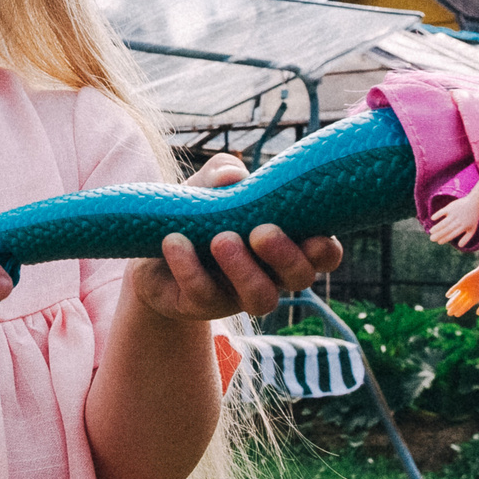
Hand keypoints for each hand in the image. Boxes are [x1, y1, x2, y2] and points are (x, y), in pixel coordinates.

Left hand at [127, 152, 342, 322]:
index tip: (314, 235)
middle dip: (286, 256)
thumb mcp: (209, 184)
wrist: (152, 246)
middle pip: (300, 278)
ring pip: (261, 298)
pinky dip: (189, 266)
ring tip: (219, 239)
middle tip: (260, 232)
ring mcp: (238, 294)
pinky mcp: (203, 305)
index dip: (326, 249)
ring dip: (244, 269)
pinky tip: (174, 241)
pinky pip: (204, 294)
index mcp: (284, 242)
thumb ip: (223, 172)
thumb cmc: (198, 211)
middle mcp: (270, 273)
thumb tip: (233, 176)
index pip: (323, 254)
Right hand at [426, 191, 478, 246]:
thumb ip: (466, 238)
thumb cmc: (473, 218)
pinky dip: (437, 215)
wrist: (475, 203)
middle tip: (432, 239)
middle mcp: (458, 221)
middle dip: (438, 235)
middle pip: (447, 229)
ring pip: (444, 222)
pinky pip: (442, 211)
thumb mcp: (472, 229)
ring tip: (431, 232)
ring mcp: (454, 214)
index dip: (445, 239)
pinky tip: (432, 218)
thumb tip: (460, 246)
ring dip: (437, 227)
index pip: (452, 234)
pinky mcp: (451, 207)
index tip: (439, 242)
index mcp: (463, 227)